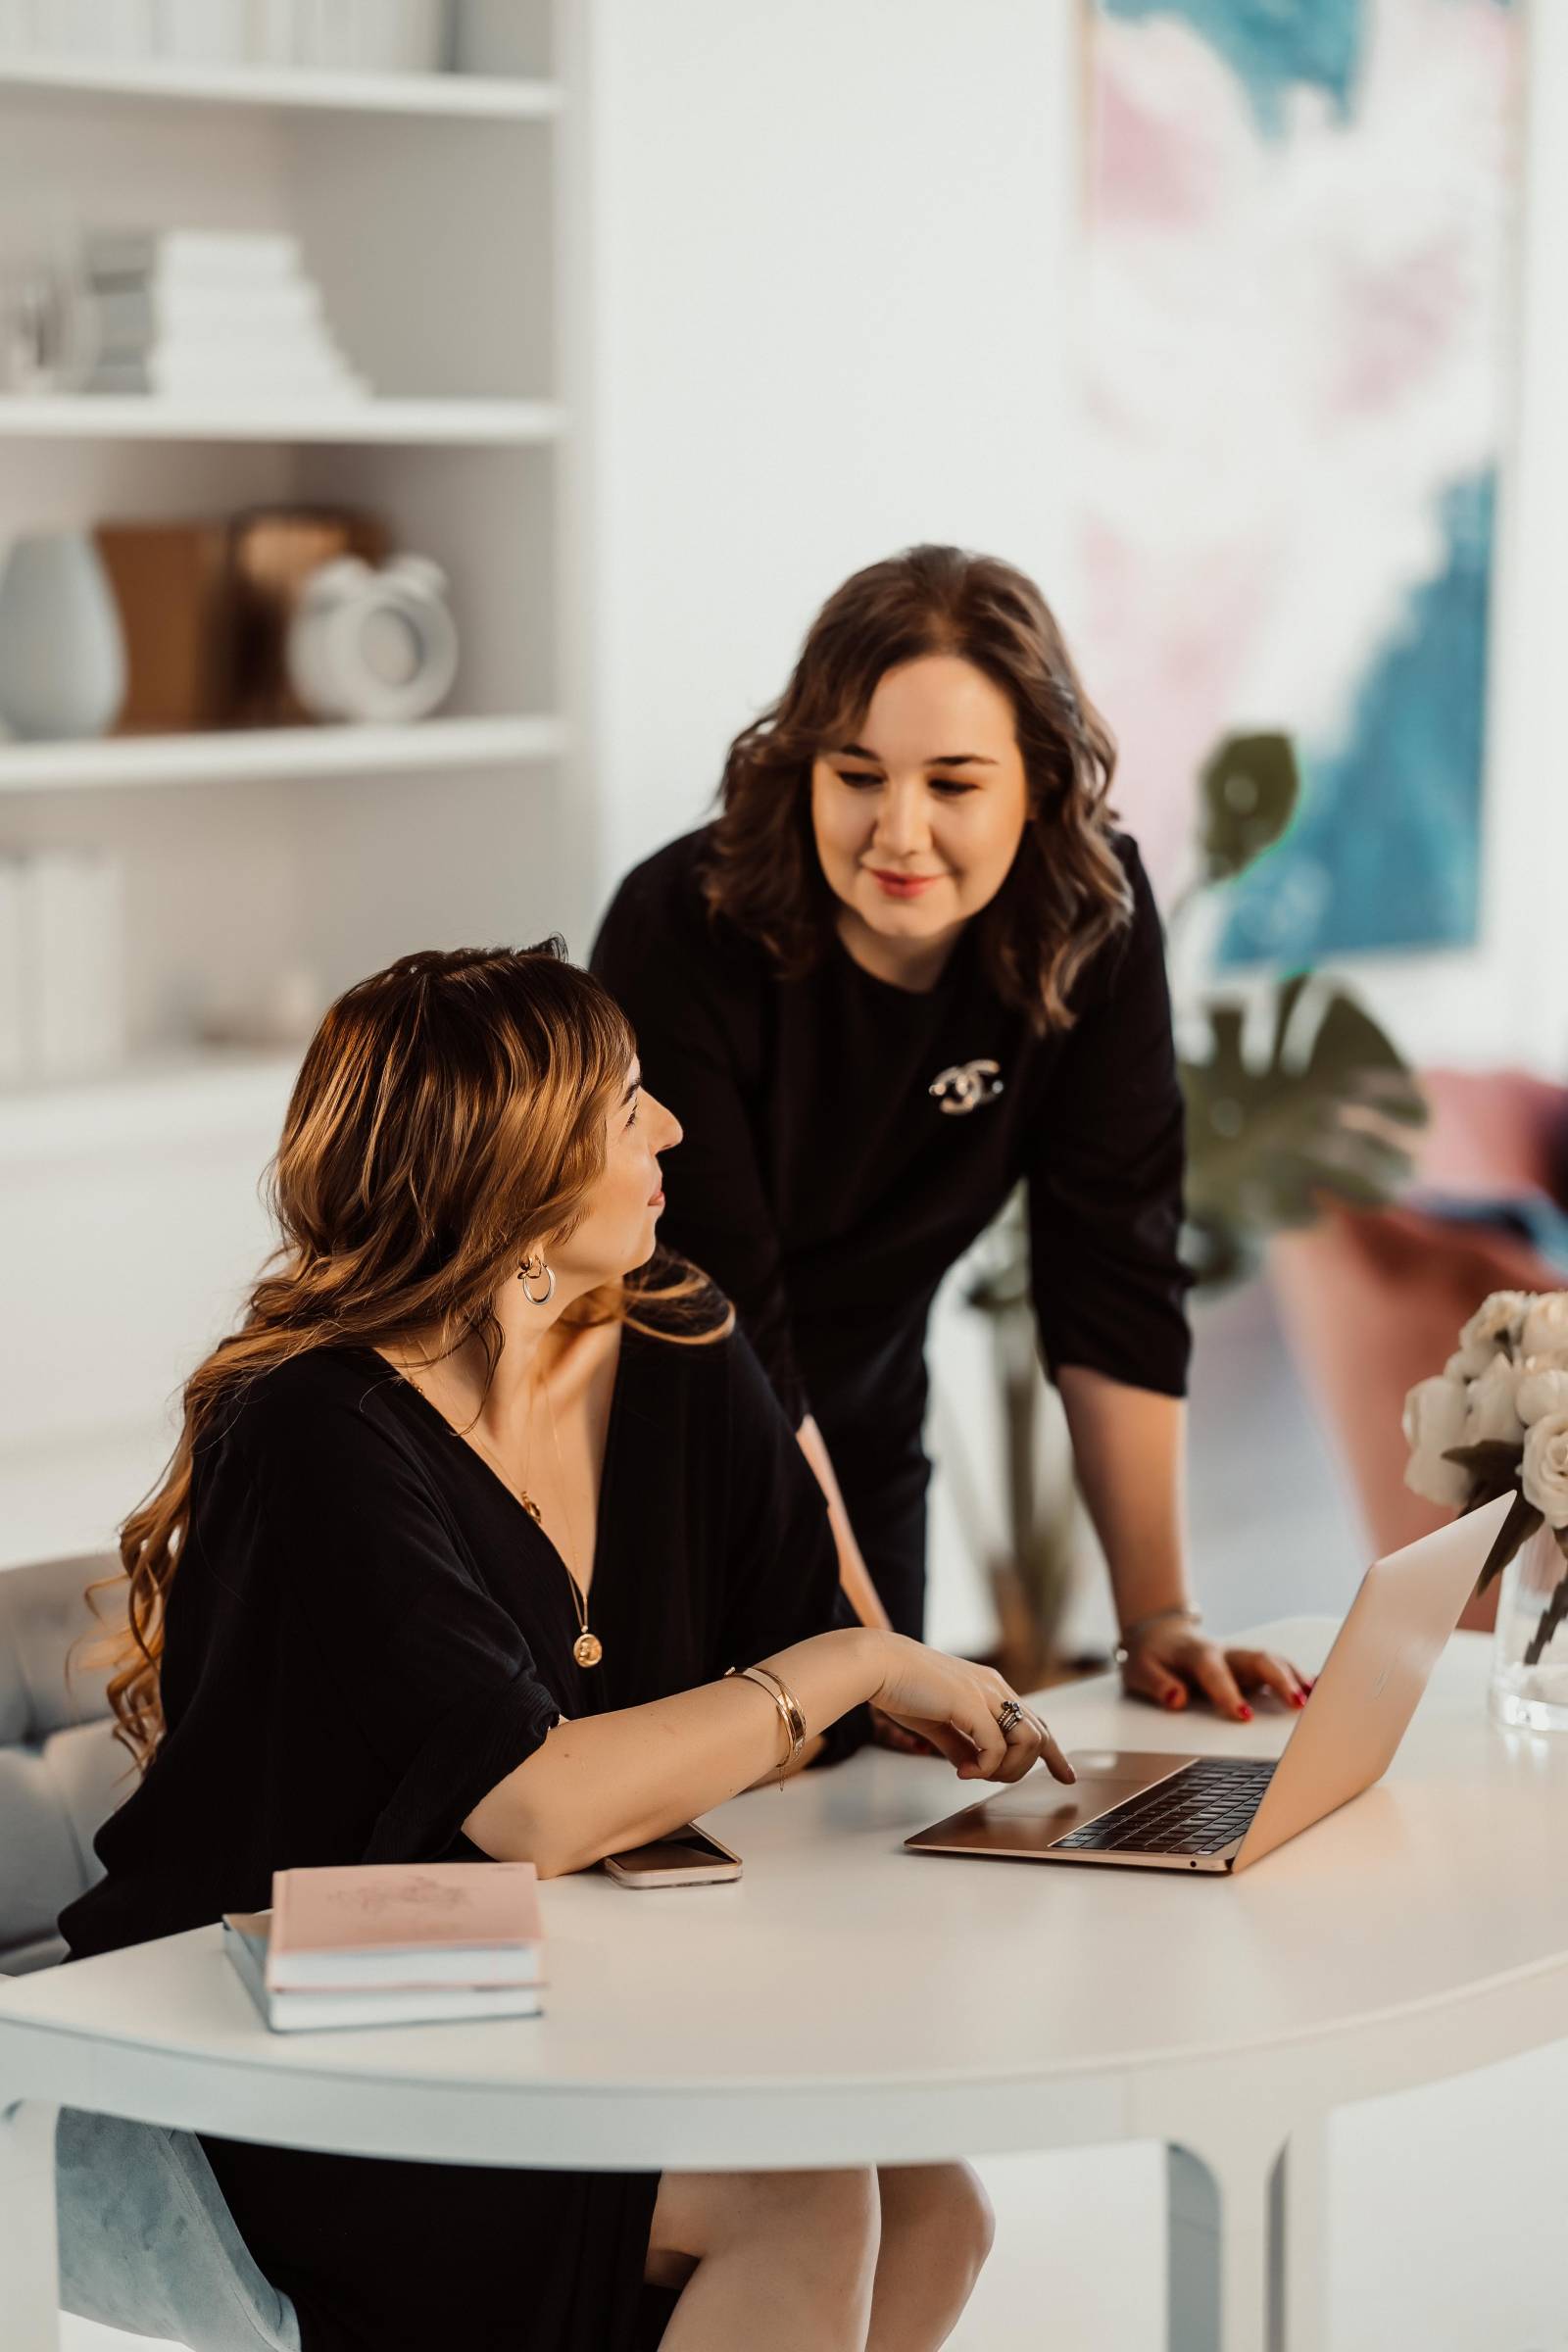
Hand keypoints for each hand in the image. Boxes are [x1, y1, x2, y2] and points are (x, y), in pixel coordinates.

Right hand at [869, 1633, 1075, 1785]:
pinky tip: (962, 1771)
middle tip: (1000, 1780)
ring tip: (976, 1773)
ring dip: (1007, 1769)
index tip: (1066, 1776)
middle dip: (1033, 1767)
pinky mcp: (971, 1702)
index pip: (1035, 1722)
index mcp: (990, 1688)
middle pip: (1040, 1734)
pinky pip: (996, 1748)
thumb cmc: (902, 1688)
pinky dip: (984, 1768)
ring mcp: (985, 1693)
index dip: (1054, 1753)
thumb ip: (960, 1744)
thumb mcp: (939, 1723)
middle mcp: (995, 1687)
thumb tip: (972, 1768)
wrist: (878, 1664)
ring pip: (1029, 1742)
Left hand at [1119, 1621, 1312, 1723]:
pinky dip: (1299, 1677)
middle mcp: (1225, 1652)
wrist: (1157, 1634)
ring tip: (1317, 1699)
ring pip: (1274, 1661)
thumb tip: (1176, 1699)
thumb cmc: (1151, 1657)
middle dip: (1280, 1679)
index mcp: (1196, 1654)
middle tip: (1298, 1704)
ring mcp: (1240, 1658)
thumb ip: (1158, 1685)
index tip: (1244, 1715)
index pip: (1215, 1673)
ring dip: (1296, 1678)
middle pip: (1258, 1659)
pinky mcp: (1250, 1666)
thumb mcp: (1140, 1672)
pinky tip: (1320, 1688)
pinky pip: (1279, 1667)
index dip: (1229, 1694)